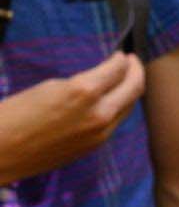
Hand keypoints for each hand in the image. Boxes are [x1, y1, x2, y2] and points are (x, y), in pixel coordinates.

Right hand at [0, 52, 145, 184]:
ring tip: (125, 79)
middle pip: (134, 88)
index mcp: (84, 92)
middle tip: (132, 62)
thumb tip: (101, 79)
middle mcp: (99, 113)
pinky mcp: (95, 146)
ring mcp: (100, 133)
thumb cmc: (14, 114)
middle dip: (136, 71)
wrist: (1, 152)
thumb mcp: (49, 87)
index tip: (121, 55)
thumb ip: (82, 82)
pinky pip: (115, 122)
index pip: (117, 69)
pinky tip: (111, 100)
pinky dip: (118, 107)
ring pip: (128, 106)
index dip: (122, 60)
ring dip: (130, 90)